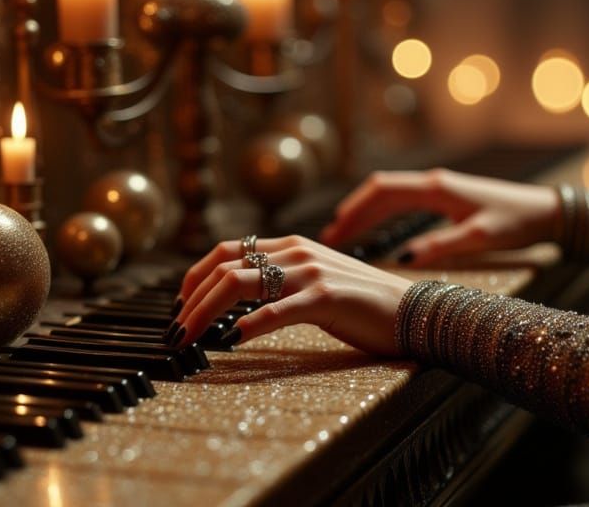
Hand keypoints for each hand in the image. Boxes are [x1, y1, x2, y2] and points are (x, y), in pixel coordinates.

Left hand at [174, 236, 411, 355]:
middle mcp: (296, 251)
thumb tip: (238, 296)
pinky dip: (246, 326)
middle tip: (173, 332)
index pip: (224, 252)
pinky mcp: (326, 297)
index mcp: (291, 246)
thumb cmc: (364, 304)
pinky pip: (275, 311)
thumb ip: (281, 281)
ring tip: (188, 339)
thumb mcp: (315, 282)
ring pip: (239, 285)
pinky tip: (229, 342)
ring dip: (204, 314)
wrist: (414, 310)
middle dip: (189, 301)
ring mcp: (310, 272)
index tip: (178, 308)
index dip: (193, 279)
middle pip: (223, 268)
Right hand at [320, 169, 559, 267]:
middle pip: (380, 191)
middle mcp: (433, 183)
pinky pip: (404, 201)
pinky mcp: (446, 197)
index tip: (334, 230)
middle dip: (353, 213)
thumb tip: (402, 260)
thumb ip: (441, 247)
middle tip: (329, 238)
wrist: (547, 210)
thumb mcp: (479, 237)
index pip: (383, 192)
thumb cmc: (518, 222)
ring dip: (366, 213)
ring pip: (391, 195)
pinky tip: (376, 231)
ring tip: (343, 236)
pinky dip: (383, 214)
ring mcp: (439, 188)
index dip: (355, 210)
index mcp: (436, 189)